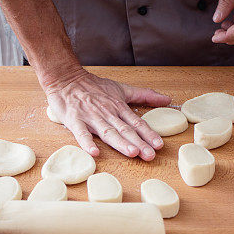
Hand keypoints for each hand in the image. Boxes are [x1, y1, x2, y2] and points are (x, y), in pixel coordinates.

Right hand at [43, 69, 170, 160]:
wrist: (65, 78)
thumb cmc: (92, 86)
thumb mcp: (121, 88)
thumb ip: (144, 95)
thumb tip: (167, 99)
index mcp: (118, 107)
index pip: (137, 122)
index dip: (148, 134)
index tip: (159, 145)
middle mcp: (107, 113)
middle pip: (125, 130)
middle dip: (139, 143)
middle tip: (150, 155)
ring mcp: (91, 117)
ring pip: (108, 132)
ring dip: (120, 143)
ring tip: (132, 153)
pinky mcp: (74, 120)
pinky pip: (81, 132)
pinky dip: (87, 142)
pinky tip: (94, 152)